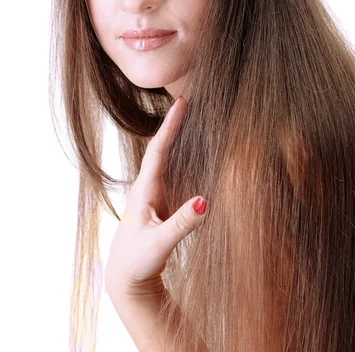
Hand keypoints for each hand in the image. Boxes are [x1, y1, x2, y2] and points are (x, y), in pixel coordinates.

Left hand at [104, 96, 207, 300]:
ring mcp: (156, 193)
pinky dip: (186, 156)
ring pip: (170, 158)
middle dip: (176, 123)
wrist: (126, 278)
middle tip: (191, 98)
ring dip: (181, 137)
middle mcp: (149, 186)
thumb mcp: (160, 243)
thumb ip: (182, 223)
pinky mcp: (164, 202)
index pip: (159, 150)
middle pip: (164, 147)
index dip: (171, 125)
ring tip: (196, 116)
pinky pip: (176, 172)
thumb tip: (206, 200)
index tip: (182, 102)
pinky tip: (196, 149)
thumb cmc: (137, 261)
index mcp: (144, 190)